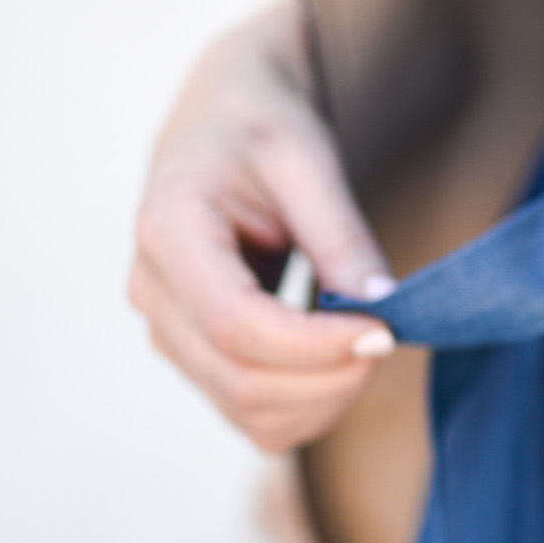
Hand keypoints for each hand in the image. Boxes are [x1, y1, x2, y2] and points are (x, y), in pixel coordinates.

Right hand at [129, 0, 397, 451]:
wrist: (224, 127)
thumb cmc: (262, 131)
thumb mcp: (308, 160)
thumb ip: (341, 234)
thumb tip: (382, 304)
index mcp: (169, 228)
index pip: (233, 322)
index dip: (314, 345)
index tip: (384, 331)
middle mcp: (153, 290)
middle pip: (240, 379)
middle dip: (330, 378)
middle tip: (391, 338)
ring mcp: (169, 330)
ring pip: (247, 411)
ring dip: (324, 400)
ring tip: (370, 345)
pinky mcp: (195, 355)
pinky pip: (252, 415)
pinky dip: (309, 407)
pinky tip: (342, 362)